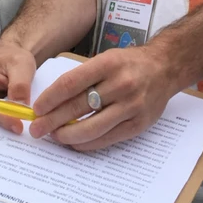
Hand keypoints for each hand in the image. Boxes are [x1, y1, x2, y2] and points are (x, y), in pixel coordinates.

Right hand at [0, 42, 36, 134]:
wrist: (12, 60)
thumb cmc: (13, 59)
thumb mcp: (21, 64)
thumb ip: (20, 85)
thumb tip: (20, 108)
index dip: (1, 116)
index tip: (18, 126)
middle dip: (0, 128)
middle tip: (20, 133)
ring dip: (2, 131)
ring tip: (20, 136)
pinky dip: (4, 130)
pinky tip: (18, 133)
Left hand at [29, 47, 174, 151]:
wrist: (165, 68)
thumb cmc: (129, 64)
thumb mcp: (106, 59)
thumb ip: (83, 77)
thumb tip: (52, 100)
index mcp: (108, 64)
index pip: (70, 83)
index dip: (50, 99)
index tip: (36, 109)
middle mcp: (121, 84)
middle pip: (78, 107)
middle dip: (52, 120)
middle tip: (36, 129)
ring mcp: (131, 106)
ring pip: (91, 128)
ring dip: (67, 135)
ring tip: (53, 136)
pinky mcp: (138, 125)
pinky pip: (107, 139)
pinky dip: (86, 143)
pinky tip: (74, 142)